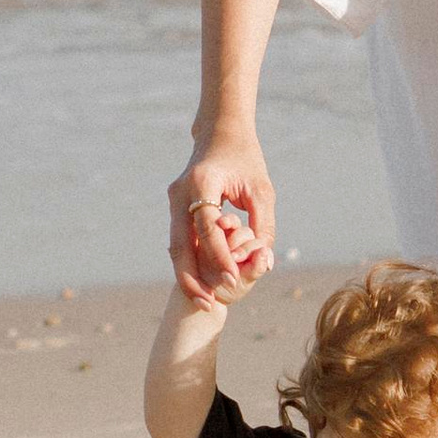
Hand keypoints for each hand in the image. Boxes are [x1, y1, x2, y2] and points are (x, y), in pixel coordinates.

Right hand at [168, 129, 274, 303]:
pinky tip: (201, 285)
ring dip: (188, 276)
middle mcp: (180, 193)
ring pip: (176, 247)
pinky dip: (188, 264)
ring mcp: (173, 201)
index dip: (219, 256)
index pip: (206, 227)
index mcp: (202, 183)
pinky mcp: (175, 208)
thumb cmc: (246, 160)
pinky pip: (180, 241)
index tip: (233, 280)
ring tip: (204, 301)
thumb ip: (264, 225)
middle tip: (209, 305)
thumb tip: (265, 261)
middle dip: (193, 278)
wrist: (220, 132)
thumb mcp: (262, 190)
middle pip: (181, 244)